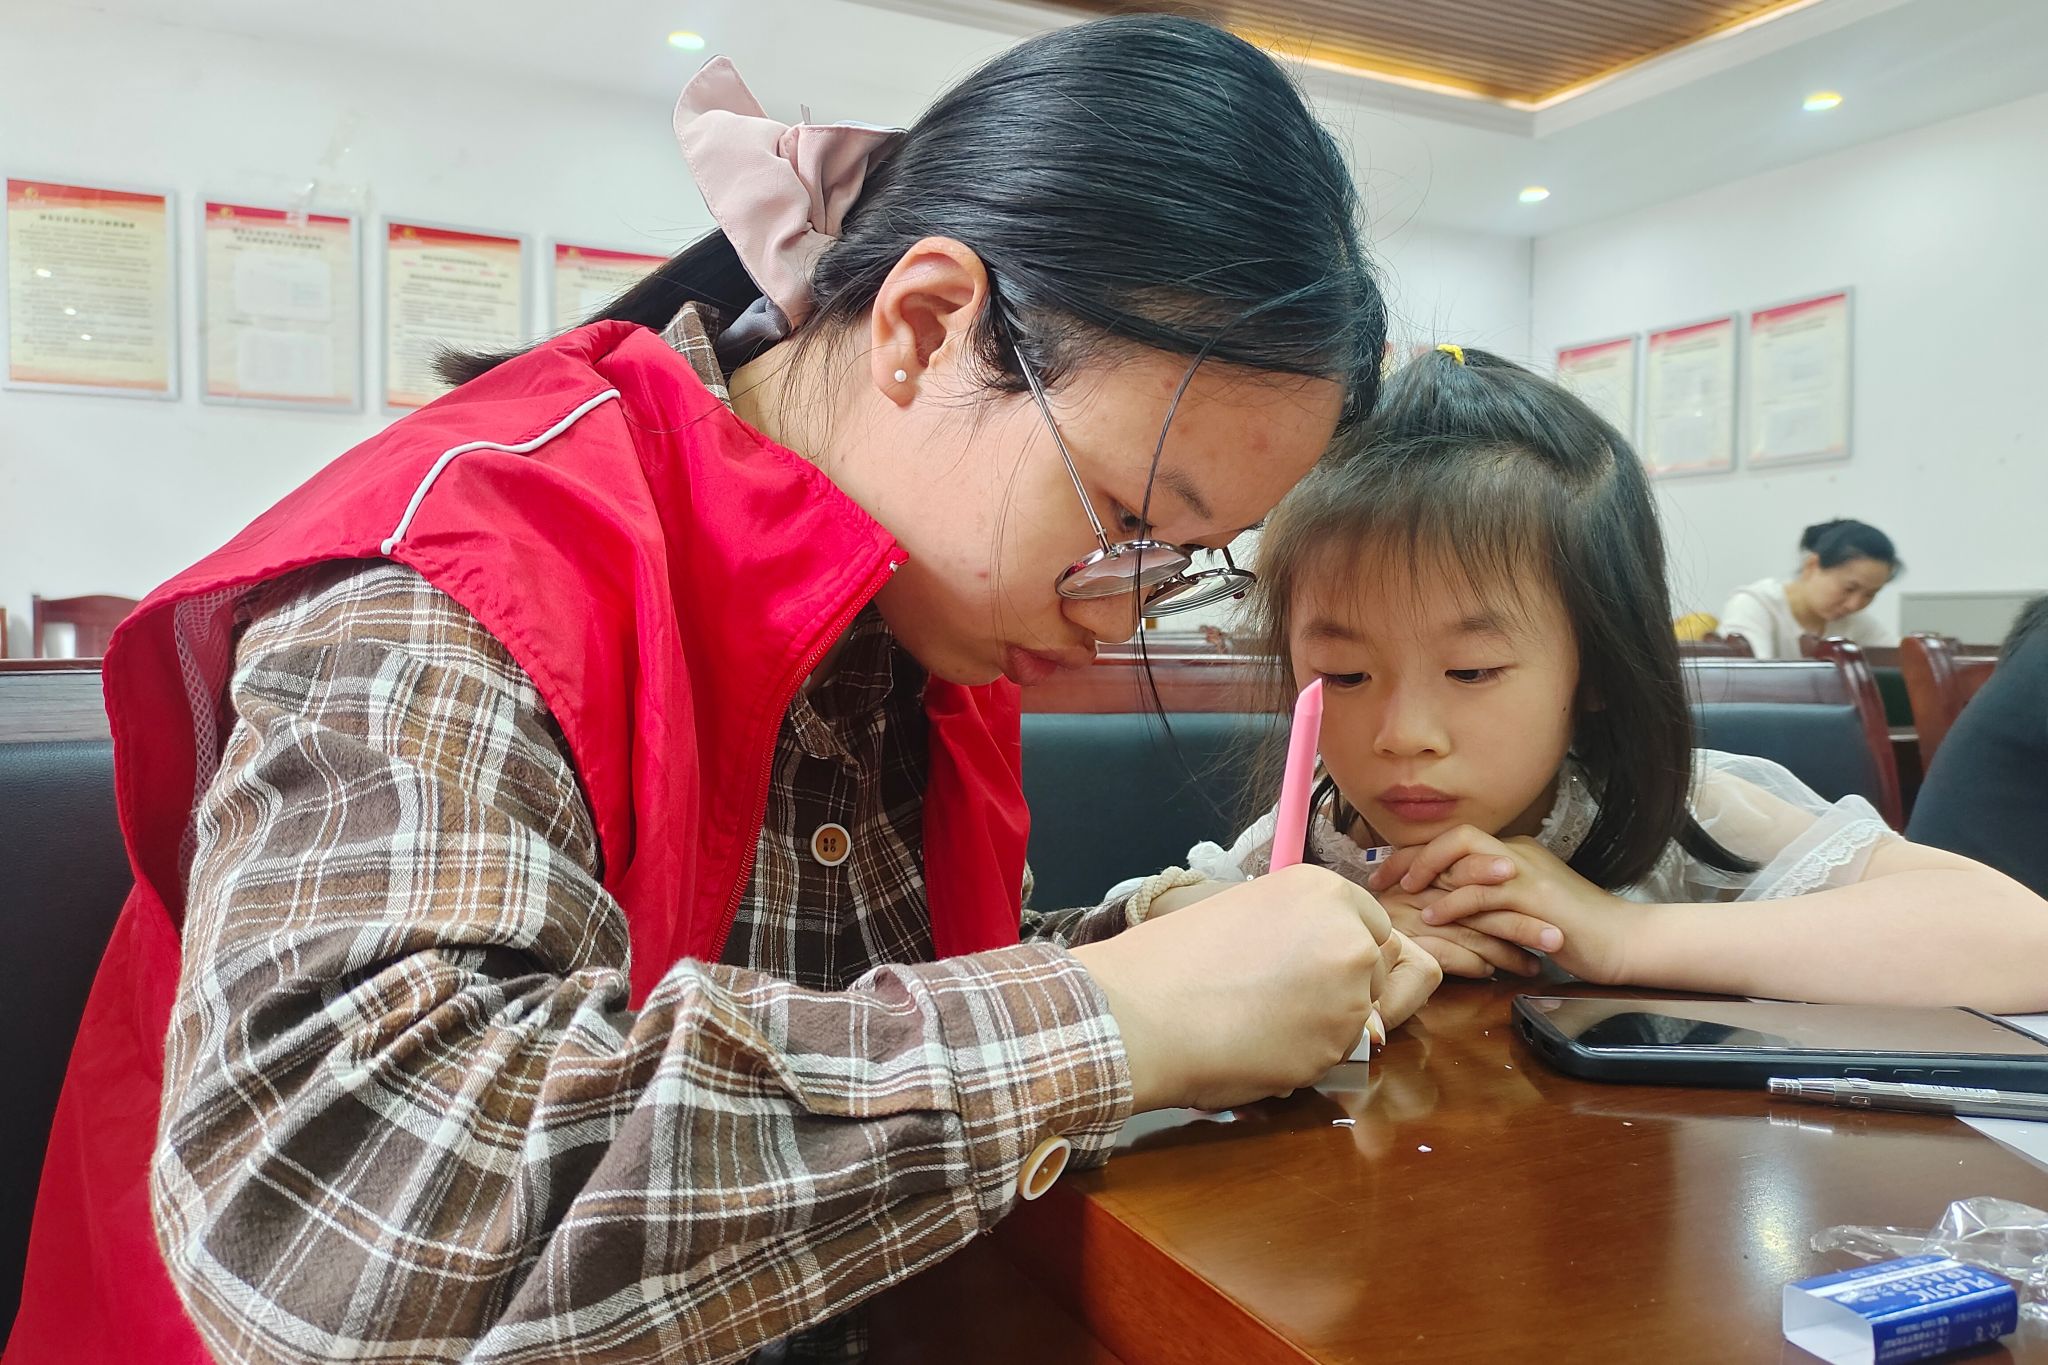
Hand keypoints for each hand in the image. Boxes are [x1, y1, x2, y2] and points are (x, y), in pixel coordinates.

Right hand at [1146, 880, 1441, 1032]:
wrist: (1141, 1012)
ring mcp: (1349, 997)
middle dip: (1344, 984)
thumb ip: (1302, 927)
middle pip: (1376, 969)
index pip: (1373, 924)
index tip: (1302, 959)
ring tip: (1263, 1018)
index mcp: (1323, 890)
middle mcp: (1350, 938)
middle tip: (1281, 992)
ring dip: (1326, 1022)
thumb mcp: (1248, 910)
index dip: (1338, 945)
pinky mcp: (1336, 1051)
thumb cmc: (1176, 957)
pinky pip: (1335, 1054)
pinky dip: (1307, 1055)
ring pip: (1361, 1015)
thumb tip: (1329, 964)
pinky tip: (1259, 1044)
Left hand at [1370, 826, 1632, 985]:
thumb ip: (1488, 904)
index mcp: (1513, 853)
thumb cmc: (1573, 933)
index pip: (1455, 841)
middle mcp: (1517, 854)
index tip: (1385, 877)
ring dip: (1429, 872)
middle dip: (1413, 856)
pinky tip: (1434, 919)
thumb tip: (1441, 909)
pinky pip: (1484, 891)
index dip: (1415, 855)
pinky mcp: (1535, 897)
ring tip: (1405, 896)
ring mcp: (1528, 872)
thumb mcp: (1520, 912)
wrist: (1625, 942)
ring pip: (1466, 853)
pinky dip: (1454, 902)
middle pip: (1455, 836)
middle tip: (1384, 882)